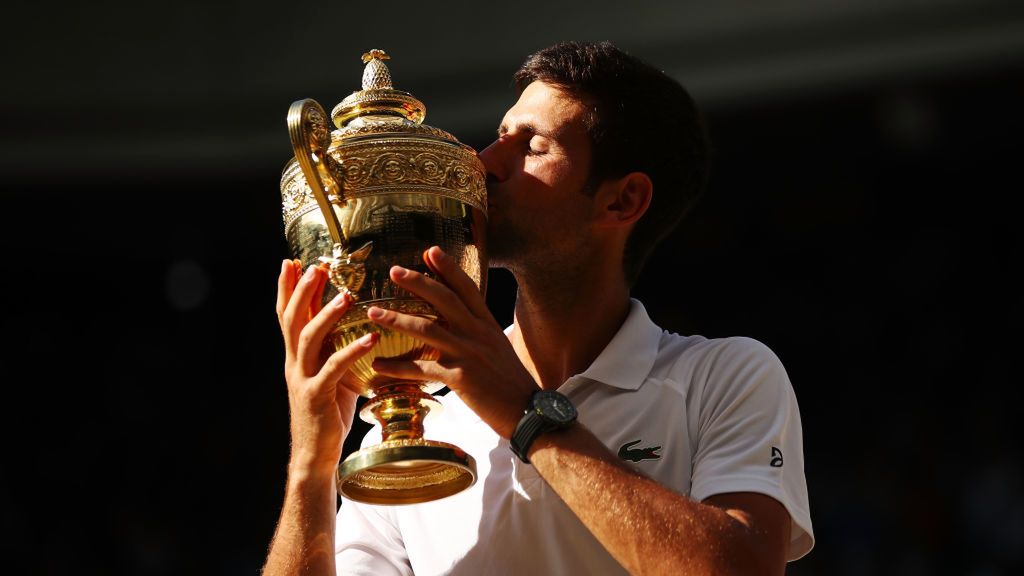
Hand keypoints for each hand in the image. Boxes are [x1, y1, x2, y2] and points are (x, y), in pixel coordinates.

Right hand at [276, 259, 378, 476]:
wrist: (315, 455)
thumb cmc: (327, 413)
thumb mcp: (328, 374)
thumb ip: (332, 349)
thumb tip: (353, 325)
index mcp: (296, 356)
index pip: (286, 315)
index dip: (286, 288)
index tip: (290, 261)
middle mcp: (294, 363)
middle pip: (291, 319)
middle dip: (301, 290)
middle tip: (315, 267)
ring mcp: (303, 379)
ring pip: (307, 339)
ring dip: (326, 314)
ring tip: (346, 296)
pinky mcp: (317, 397)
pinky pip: (333, 369)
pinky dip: (351, 351)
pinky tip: (369, 339)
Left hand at [367, 247, 536, 438]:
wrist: (528, 412)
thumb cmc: (512, 383)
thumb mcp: (498, 348)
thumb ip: (479, 332)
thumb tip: (462, 321)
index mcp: (488, 324)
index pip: (467, 288)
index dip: (449, 268)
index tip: (431, 251)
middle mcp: (478, 333)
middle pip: (444, 299)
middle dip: (418, 282)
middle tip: (394, 271)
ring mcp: (468, 353)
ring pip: (427, 328)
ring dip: (396, 318)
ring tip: (373, 312)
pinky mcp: (459, 377)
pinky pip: (421, 368)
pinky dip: (397, 366)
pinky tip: (378, 365)